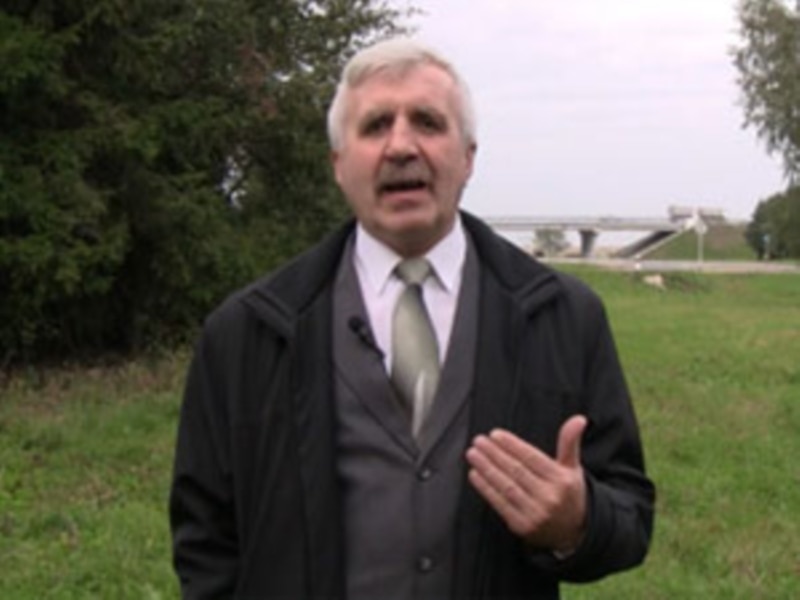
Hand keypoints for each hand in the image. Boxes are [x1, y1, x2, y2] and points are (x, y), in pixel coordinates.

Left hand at [465, 415, 587, 552]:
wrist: (573, 532)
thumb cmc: (568, 493)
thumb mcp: (572, 468)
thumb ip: (570, 442)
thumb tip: (579, 419)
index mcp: (562, 480)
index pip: (532, 458)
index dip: (512, 445)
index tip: (494, 434)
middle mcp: (550, 497)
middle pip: (516, 471)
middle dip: (494, 454)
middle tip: (478, 441)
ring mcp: (536, 514)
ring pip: (506, 486)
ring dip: (486, 469)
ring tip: (473, 454)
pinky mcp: (522, 526)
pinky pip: (500, 504)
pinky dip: (485, 489)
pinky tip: (474, 475)